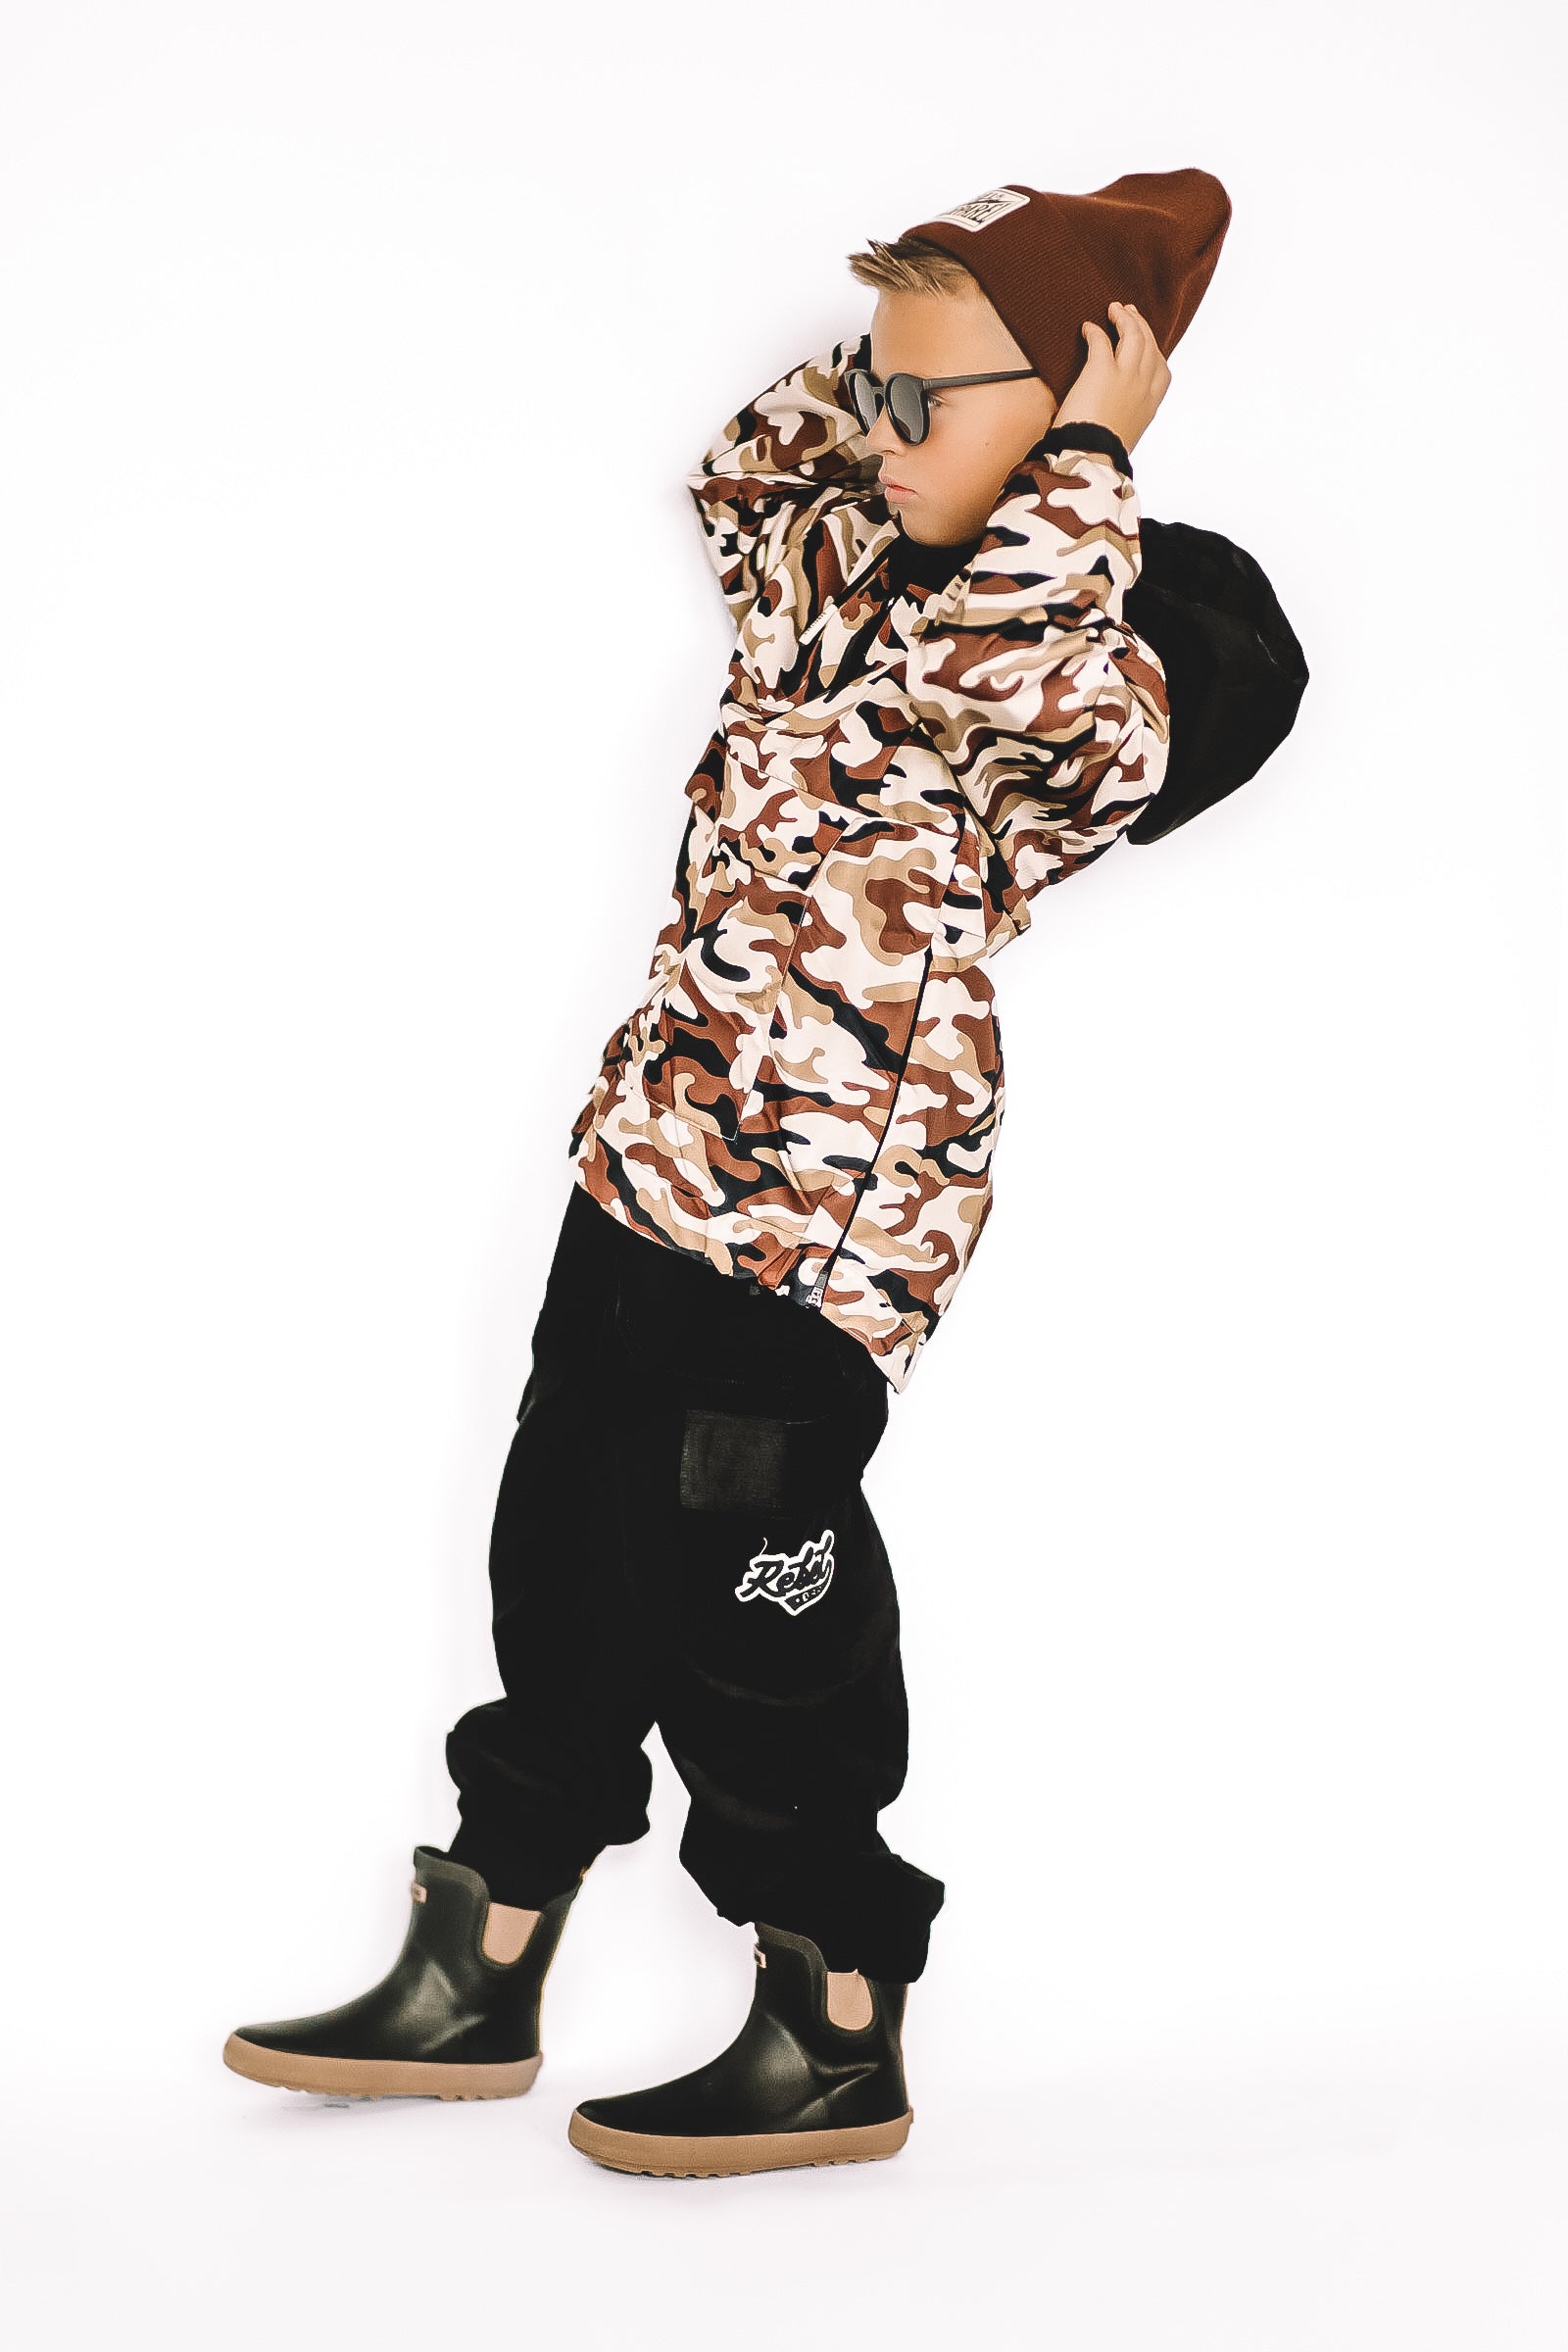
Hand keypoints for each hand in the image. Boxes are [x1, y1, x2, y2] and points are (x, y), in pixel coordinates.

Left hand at [1051, 301, 1170, 452]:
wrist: (1091, 460)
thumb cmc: (1100, 454)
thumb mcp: (1122, 437)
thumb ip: (1125, 420)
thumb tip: (1114, 420)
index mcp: (1150, 405)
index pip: (1162, 371)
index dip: (1155, 351)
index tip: (1146, 341)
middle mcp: (1143, 386)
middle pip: (1149, 345)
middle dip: (1140, 325)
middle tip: (1128, 312)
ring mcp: (1125, 376)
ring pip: (1133, 335)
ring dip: (1125, 318)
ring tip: (1114, 309)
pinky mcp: (1102, 370)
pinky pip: (1102, 340)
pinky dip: (1095, 331)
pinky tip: (1088, 328)